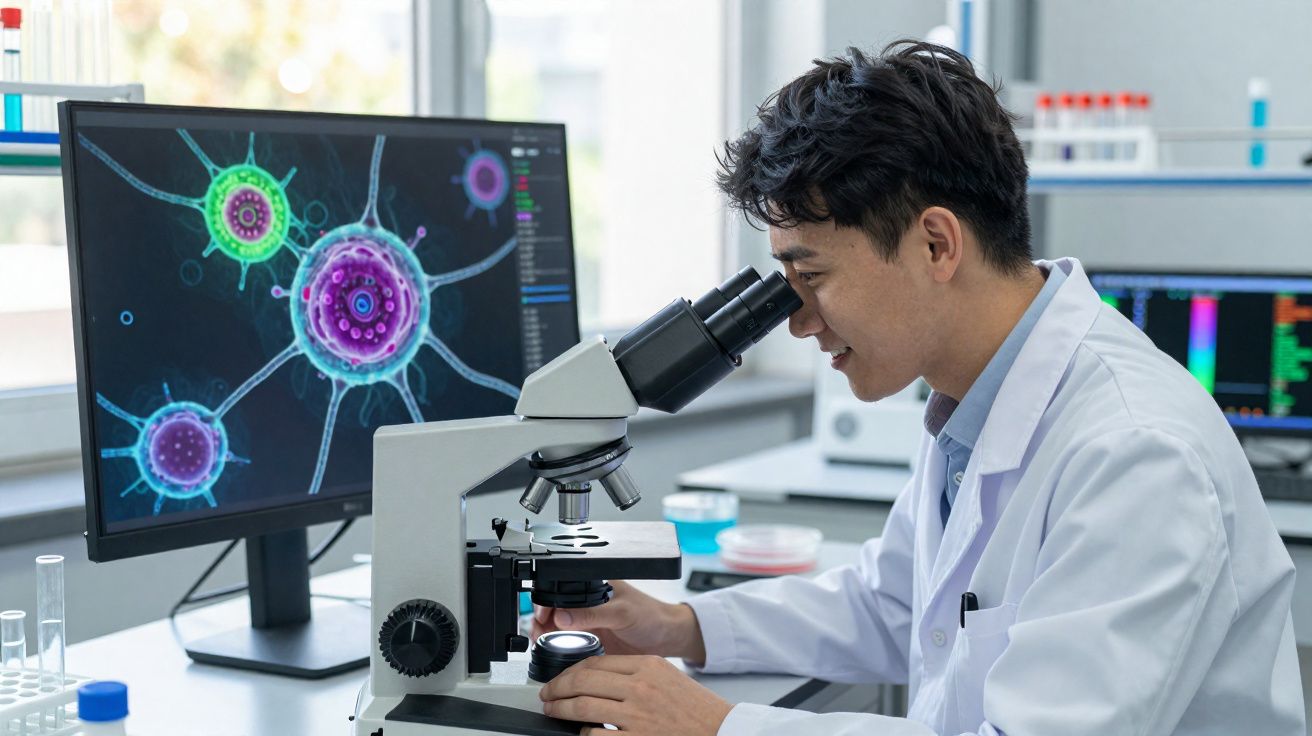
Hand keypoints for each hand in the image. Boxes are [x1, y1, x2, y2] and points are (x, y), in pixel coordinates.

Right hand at [531, 580, 705, 661]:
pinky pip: (566, 641)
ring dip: (545, 633)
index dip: (547, 600)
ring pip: (555, 624)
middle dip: (541, 618)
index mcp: (595, 583)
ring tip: (541, 641)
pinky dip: (556, 646)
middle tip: (538, 631)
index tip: (542, 615)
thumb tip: (563, 617)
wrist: (666, 638)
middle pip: (553, 606)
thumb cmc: (651, 616)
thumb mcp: (621, 612)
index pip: (562, 586)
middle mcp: (588, 600)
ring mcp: (587, 619)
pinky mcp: (589, 638)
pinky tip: (553, 651)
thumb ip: (593, 614)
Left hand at [539, 655, 731, 734]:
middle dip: (557, 688)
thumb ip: (634, 673)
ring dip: (560, 709)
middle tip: (547, 694)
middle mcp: (640, 687)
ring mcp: (637, 715)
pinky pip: (595, 735)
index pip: (595, 663)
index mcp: (647, 666)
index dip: (570, 671)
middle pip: (583, 681)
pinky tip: (582, 732)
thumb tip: (597, 678)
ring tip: (553, 711)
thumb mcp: (666, 677)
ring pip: (582, 707)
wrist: (721, 732)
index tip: (560, 678)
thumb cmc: (696, 709)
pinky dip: (583, 733)